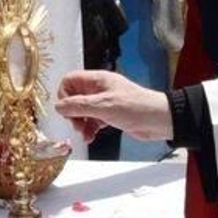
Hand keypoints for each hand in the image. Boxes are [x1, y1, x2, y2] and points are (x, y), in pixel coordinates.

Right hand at [54, 71, 172, 141]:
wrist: (159, 120)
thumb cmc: (137, 107)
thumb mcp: (103, 106)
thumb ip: (79, 106)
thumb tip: (58, 106)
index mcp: (98, 80)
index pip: (70, 80)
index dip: (64, 95)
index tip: (66, 110)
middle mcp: (100, 89)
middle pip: (74, 97)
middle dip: (72, 113)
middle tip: (76, 124)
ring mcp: (105, 103)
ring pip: (83, 111)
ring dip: (80, 123)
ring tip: (84, 134)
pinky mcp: (110, 115)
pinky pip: (92, 121)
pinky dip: (89, 129)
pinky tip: (91, 137)